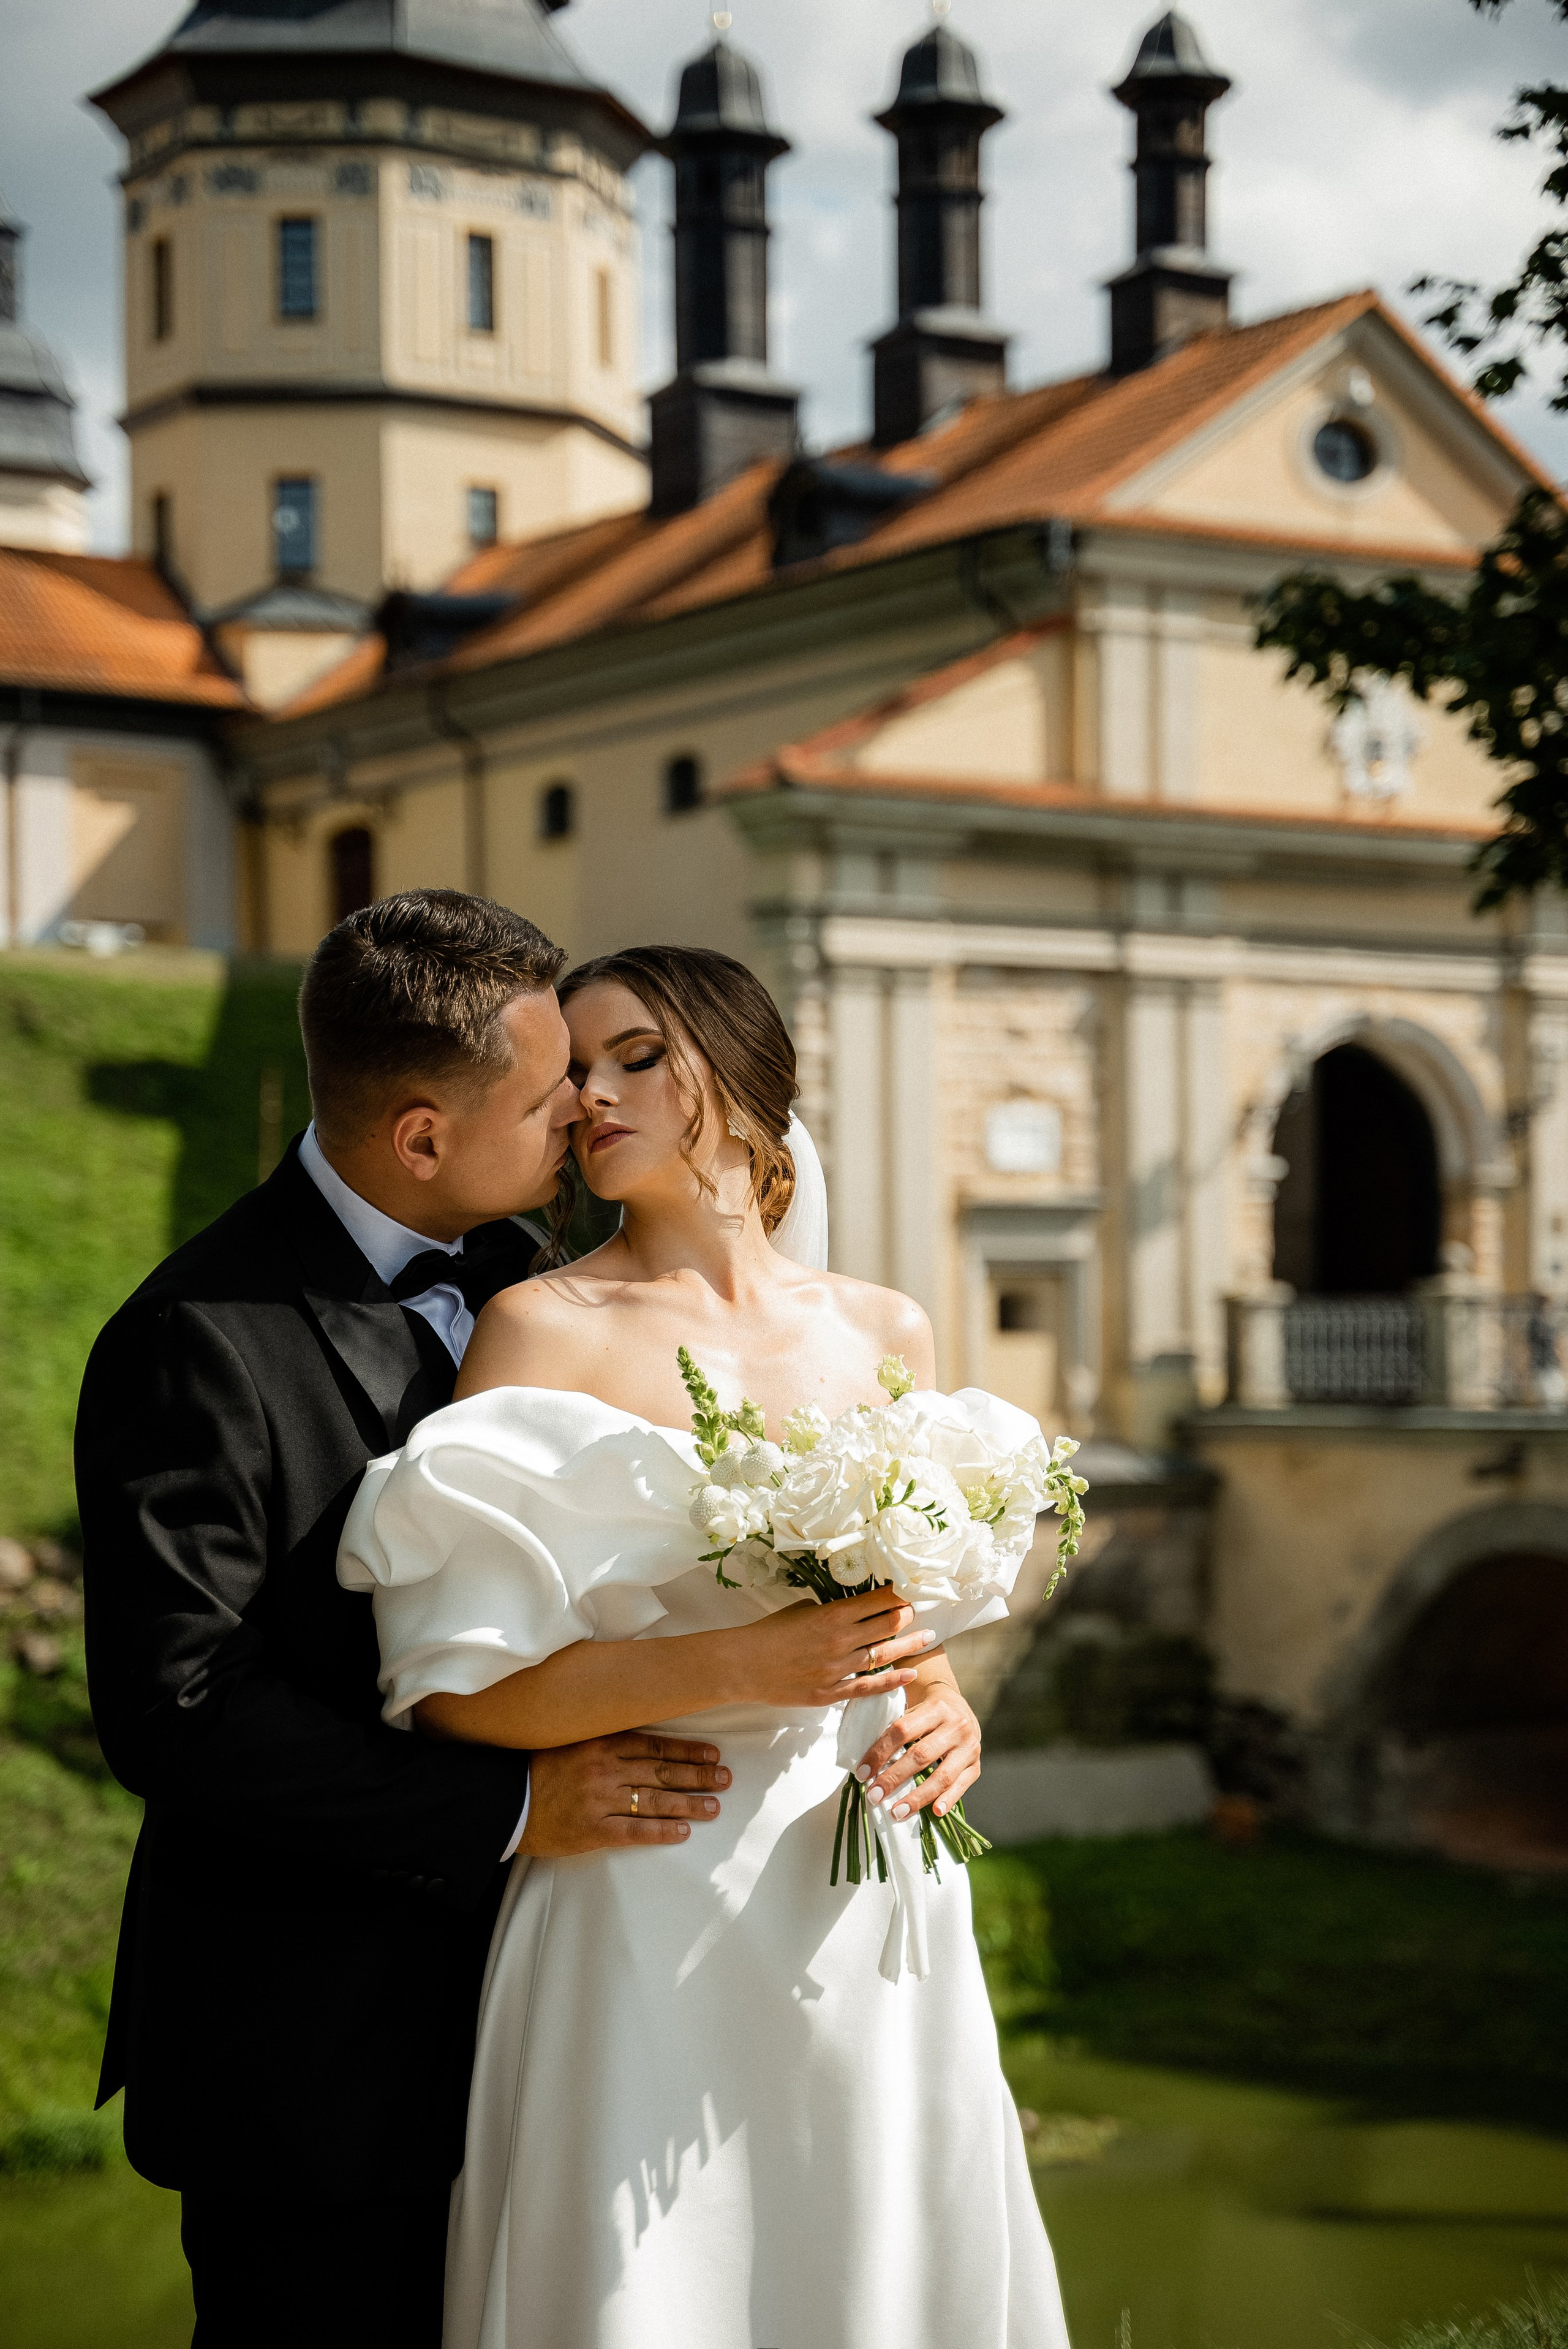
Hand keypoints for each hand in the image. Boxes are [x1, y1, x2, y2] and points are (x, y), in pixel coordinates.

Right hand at [519, 1732, 730, 1856]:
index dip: (686, 1751)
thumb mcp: (569, 1740)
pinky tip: (682, 1832)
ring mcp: (600, 1800)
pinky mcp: (592, 1830)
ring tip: (713, 1807)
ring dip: (689, 1804)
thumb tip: (639, 1738)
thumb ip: (602, 1738)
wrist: (504, 1801)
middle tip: (725, 1779)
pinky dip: (661, 1831)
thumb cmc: (535, 1768)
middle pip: (662, 1772)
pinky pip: (634, 1831)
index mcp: (600, 1743)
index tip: (711, 1754)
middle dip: (698, 1776)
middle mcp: (605, 1769)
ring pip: (655, 1801)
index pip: (654, 1745)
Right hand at [734, 1591, 933, 1709]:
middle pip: (888, 1625)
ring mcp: (838, 1668)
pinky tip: (910, 1674)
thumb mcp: (801, 1610)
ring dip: (908, 1645)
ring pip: (883, 1655)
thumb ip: (828, 1611)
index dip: (898, 1594)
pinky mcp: (831, 1692)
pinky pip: (868, 1686)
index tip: (911, 1589)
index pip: (878, 1600)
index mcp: (832, 1614)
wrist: (744, 1664)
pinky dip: (892, 1681)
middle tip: (920, 1611)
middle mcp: (841, 1640)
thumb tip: (848, 1613)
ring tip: (928, 1637)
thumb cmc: (769, 1632)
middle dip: (907, 1616)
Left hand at [855, 1674, 981, 1823]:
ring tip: (897, 1813)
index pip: (902, 1731)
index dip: (880, 1752)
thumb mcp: (912, 1712)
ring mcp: (969, 1747)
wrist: (959, 1709)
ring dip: (918, 1797)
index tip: (862, 1773)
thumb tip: (865, 1766)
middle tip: (874, 1796)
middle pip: (921, 1755)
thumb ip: (894, 1732)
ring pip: (943, 1776)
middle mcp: (956, 1726)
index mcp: (935, 1708)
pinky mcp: (975, 1766)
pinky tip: (935, 1812)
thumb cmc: (926, 1715)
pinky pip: (961, 1786)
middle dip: (894, 1778)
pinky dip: (948, 1800)